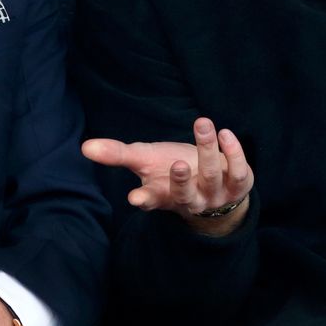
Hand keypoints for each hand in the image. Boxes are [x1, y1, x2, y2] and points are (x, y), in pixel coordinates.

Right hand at [81, 117, 251, 234]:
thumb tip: (85, 147)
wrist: (211, 188)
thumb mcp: (143, 160)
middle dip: (181, 181)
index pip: (152, 202)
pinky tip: (225, 133)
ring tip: (202, 123)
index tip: (135, 198)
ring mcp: (215, 194)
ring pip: (211, 175)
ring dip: (207, 149)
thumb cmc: (168, 170)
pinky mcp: (238, 184)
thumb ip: (116, 154)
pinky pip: (240, 172)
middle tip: (177, 165)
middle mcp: (190, 200)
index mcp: (162, 196)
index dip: (145, 200)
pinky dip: (234, 152)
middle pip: (185, 195)